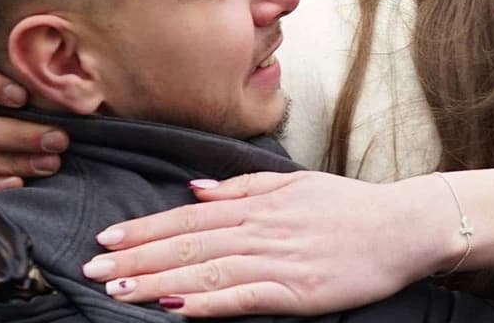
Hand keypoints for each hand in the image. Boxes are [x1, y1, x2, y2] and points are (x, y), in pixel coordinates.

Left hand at [81, 171, 449, 316]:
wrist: (401, 226)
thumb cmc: (349, 206)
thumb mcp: (294, 183)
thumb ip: (243, 186)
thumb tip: (195, 189)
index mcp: (258, 205)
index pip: (188, 218)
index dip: (145, 229)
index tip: (107, 238)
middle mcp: (261, 230)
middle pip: (187, 245)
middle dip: (136, 258)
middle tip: (92, 268)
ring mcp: (278, 261)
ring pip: (206, 271)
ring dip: (158, 282)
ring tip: (117, 291)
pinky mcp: (297, 292)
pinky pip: (245, 298)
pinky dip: (210, 303)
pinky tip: (179, 309)